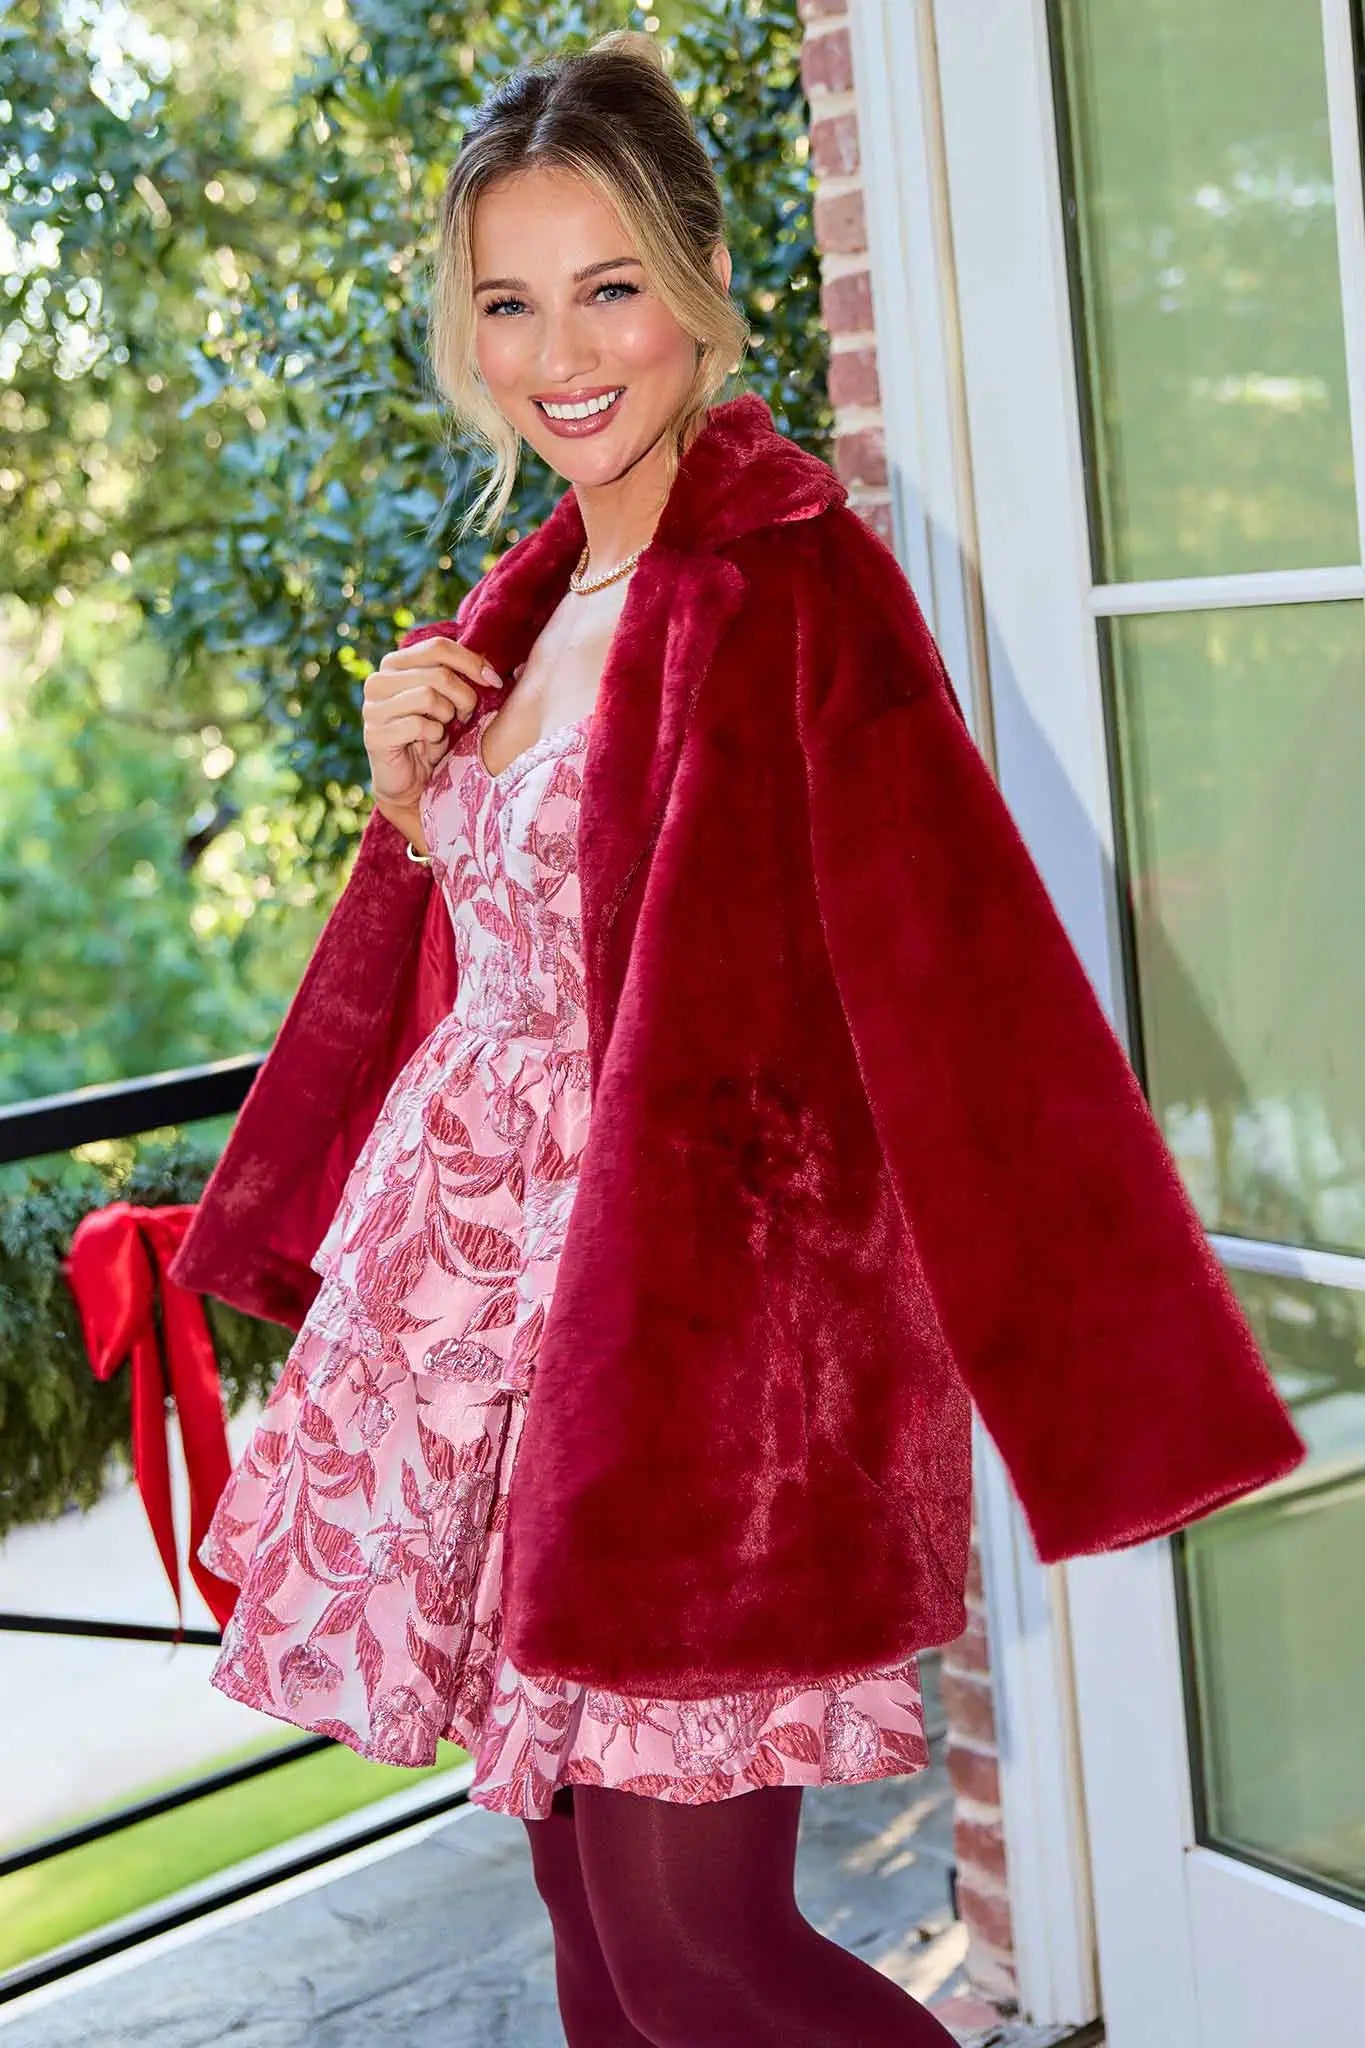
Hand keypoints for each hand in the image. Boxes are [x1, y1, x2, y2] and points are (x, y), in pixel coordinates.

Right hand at [362, 636, 503, 811]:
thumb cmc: (434, 736)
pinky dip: (433, 735)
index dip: (471, 662)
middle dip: (463, 696)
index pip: (438, 647)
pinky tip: (429, 744)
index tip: (493, 681)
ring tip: (443, 729)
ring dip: (447, 716)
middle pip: (438, 673)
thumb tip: (491, 666)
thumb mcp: (449, 699)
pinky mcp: (374, 735)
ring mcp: (373, 708)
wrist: (412, 782)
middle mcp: (378, 680)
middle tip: (465, 716)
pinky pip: (418, 725)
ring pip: (428, 696)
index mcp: (396, 663)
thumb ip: (460, 676)